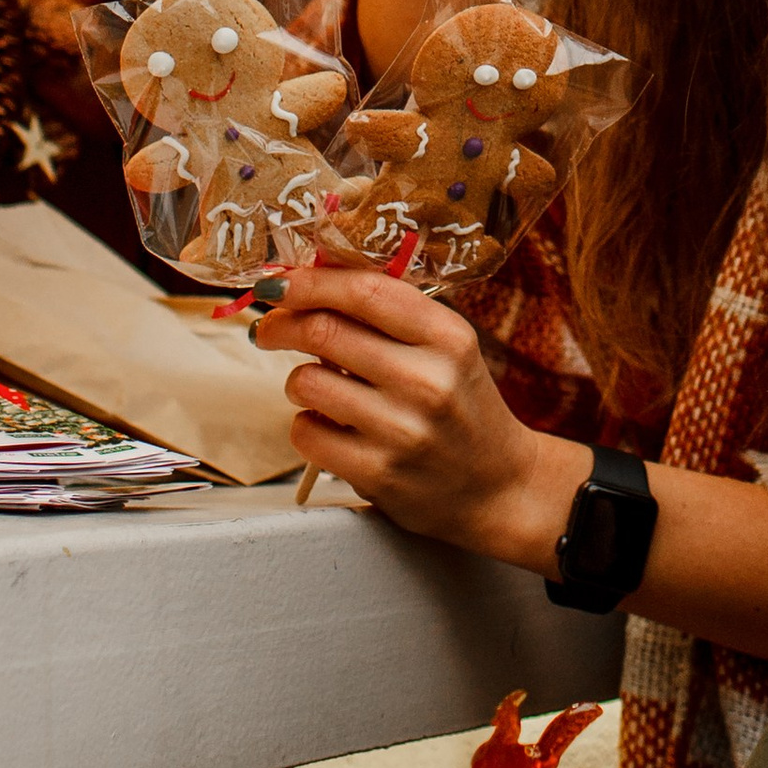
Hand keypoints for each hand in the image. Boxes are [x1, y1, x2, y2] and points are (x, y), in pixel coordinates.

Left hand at [256, 265, 581, 562]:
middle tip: (271, 328)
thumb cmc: (460, 406)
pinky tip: (329, 425)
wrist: (496, 487)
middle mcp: (428, 380)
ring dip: (298, 379)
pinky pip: (306, 433)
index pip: (364, 290)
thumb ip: (390, 313)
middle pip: (324, 330)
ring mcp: (402, 430)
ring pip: (307, 381)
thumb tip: (310, 280)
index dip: (309, 281)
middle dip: (282, 323)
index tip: (279, 282)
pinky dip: (306, 424)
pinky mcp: (378, 473)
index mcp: (448, 336)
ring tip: (315, 385)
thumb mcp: (446, 347)